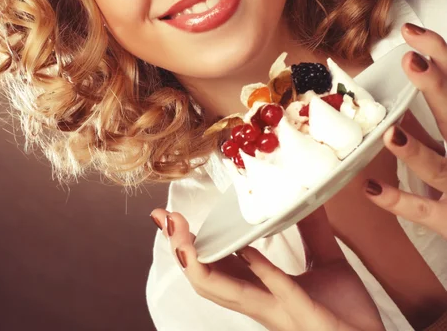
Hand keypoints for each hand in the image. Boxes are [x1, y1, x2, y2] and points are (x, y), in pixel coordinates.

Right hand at [150, 206, 384, 330]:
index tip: (167, 219)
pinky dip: (260, 270)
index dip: (188, 244)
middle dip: (181, 251)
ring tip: (184, 236)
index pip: (215, 266)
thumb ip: (311, 230)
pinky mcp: (307, 318)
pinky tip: (248, 250)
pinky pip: (279, 293)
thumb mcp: (326, 260)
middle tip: (165, 221)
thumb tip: (302, 193)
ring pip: (228, 293)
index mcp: (261, 289)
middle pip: (208, 280)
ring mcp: (280, 313)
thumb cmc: (347, 312)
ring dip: (202, 263)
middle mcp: (262, 303)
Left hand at [364, 22, 446, 237]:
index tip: (412, 32)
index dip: (440, 57)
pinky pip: (425, 212)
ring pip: (437, 168)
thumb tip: (421, 71)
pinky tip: (370, 189)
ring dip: (415, 152)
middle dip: (435, 88)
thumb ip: (442, 109)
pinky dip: (398, 202)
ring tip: (391, 134)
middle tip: (413, 60)